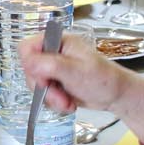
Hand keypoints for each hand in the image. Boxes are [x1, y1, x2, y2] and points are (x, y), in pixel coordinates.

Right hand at [17, 27, 131, 111]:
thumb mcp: (76, 71)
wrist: (116, 95)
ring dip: (49, 97)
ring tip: (66, 101)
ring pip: (35, 83)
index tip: (43, 79)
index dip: (30, 65)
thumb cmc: (104, 79)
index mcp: (58, 41)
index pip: (27, 47)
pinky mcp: (55, 81)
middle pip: (29, 69)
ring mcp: (53, 68)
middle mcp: (53, 52)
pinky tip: (67, 103)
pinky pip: (42, 93)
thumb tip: (28, 62)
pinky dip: (53, 102)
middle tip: (58, 95)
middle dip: (43, 87)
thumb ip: (51, 65)